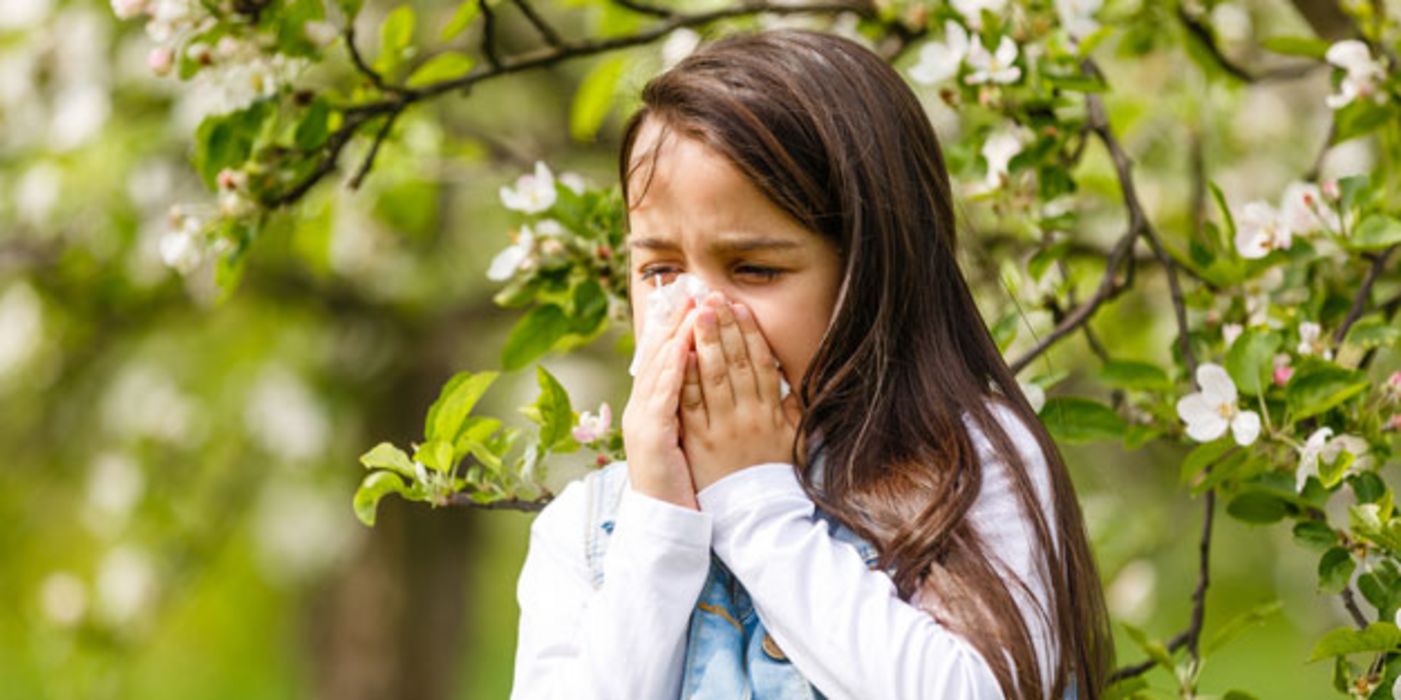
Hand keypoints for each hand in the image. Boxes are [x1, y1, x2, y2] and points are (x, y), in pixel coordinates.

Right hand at [621, 294, 702, 508]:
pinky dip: (672, 371)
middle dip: (677, 319)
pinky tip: (682, 350)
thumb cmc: (680, 481)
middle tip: (693, 287)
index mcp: (652, 406)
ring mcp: (643, 420)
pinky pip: (663, 396)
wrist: (662, 520)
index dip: (677, 324)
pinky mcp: (651, 436)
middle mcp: (643, 407)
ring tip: (693, 307)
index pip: (664, 356)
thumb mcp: (686, 437)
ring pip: (660, 369)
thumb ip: (691, 406)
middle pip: (658, 354)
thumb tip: (706, 376)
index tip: (694, 296)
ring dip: (677, 335)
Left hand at [681, 292, 800, 493]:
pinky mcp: (700, 441)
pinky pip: (691, 403)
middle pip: (735, 363)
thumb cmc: (774, 477)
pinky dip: (685, 376)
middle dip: (723, 327)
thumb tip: (798, 382)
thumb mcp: (794, 441)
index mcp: (772, 413)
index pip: (761, 364)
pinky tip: (679, 353)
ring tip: (695, 313)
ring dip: (703, 342)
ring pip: (713, 376)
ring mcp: (722, 428)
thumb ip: (795, 410)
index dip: (749, 333)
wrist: (755, 516)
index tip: (740, 308)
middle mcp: (748, 416)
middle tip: (712, 298)